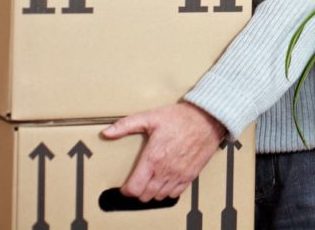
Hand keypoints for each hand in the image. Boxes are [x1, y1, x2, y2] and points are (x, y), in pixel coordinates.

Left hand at [101, 102, 225, 201]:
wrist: (207, 119)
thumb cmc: (180, 117)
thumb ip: (126, 125)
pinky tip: (166, 181)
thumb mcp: (150, 117)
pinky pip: (175, 194)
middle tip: (137, 182)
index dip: (126, 190)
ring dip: (153, 192)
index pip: (134, 188)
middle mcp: (165, 170)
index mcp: (153, 158)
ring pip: (159, 197)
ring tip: (151, 182)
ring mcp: (178, 174)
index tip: (125, 185)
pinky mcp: (190, 175)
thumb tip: (107, 132)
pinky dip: (168, 191)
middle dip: (138, 191)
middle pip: (145, 196)